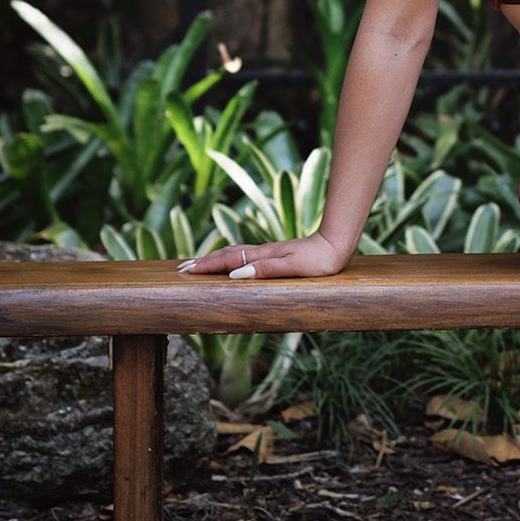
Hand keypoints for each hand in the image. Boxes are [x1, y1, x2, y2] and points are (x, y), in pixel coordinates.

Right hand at [178, 231, 350, 279]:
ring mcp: (269, 252)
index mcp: (263, 255)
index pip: (228, 259)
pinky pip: (246, 256)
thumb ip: (265, 270)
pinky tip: (233, 264)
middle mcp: (263, 252)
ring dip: (216, 259)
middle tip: (182, 269)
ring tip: (200, 265)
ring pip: (236, 254)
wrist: (337, 245)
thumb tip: (235, 275)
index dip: (206, 265)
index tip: (186, 270)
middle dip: (204, 262)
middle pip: (227, 254)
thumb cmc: (318, 260)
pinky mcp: (277, 254)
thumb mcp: (292, 267)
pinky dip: (231, 259)